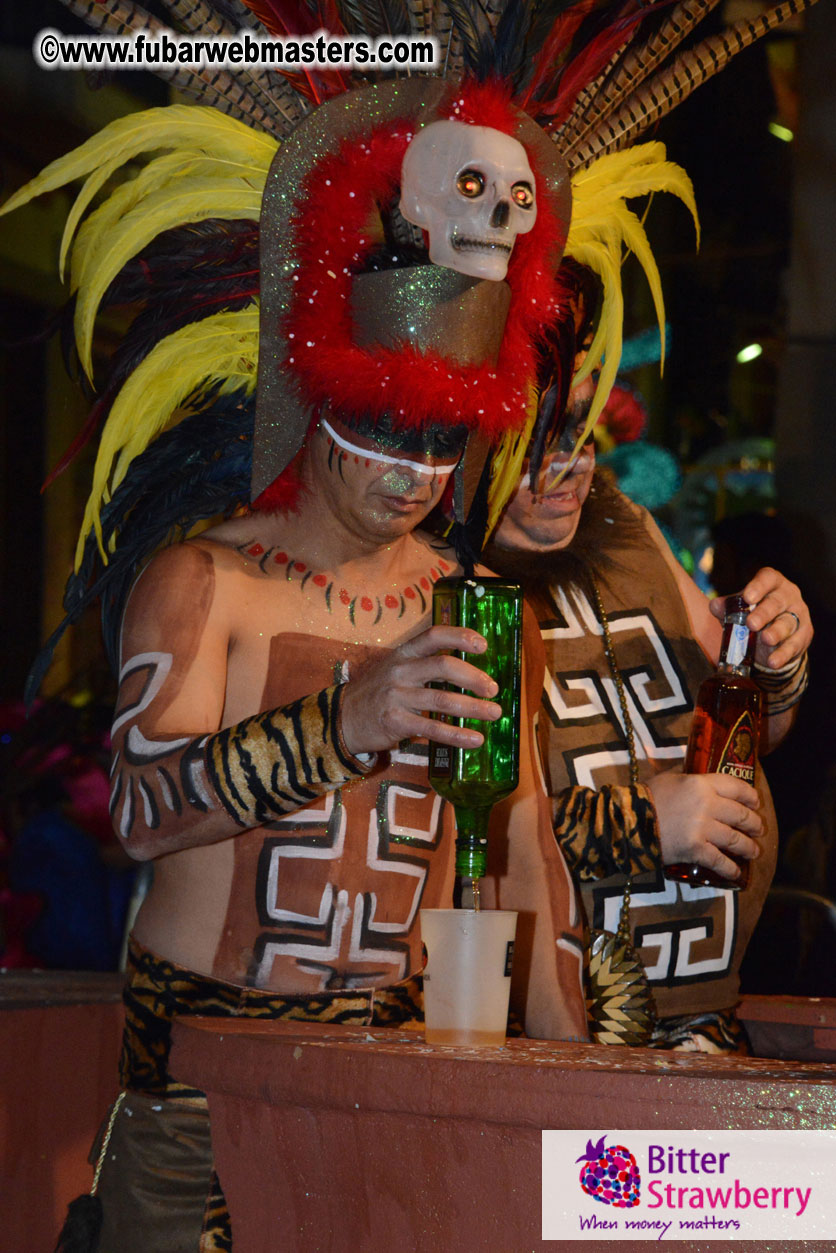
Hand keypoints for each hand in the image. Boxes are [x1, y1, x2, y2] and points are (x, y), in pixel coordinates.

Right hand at [339, 625, 501, 754]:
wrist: (342, 718)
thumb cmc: (378, 693)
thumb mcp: (396, 668)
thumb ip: (425, 665)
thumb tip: (469, 670)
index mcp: (403, 654)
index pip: (434, 635)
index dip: (460, 636)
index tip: (483, 645)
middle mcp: (400, 671)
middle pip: (444, 666)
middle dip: (474, 677)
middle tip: (494, 689)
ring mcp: (396, 696)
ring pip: (442, 699)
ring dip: (473, 707)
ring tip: (494, 713)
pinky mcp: (395, 722)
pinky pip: (432, 728)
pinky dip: (457, 735)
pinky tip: (475, 739)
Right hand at [647, 768, 762, 881]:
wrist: (628, 821)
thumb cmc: (648, 797)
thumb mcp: (669, 778)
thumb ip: (688, 776)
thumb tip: (699, 773)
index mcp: (701, 784)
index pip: (735, 787)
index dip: (750, 796)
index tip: (755, 803)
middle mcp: (707, 805)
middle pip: (740, 815)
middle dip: (753, 824)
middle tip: (757, 830)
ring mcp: (702, 828)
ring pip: (735, 839)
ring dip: (748, 847)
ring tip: (753, 851)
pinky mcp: (695, 849)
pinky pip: (719, 861)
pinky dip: (730, 868)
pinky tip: (736, 872)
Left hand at [709, 567, 811, 670]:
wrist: (777, 634)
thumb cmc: (755, 613)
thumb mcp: (741, 608)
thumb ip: (728, 607)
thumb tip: (715, 605)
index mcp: (772, 583)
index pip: (768, 578)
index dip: (758, 586)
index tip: (747, 597)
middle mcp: (788, 596)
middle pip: (776, 602)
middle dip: (764, 613)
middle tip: (751, 624)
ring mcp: (798, 615)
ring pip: (787, 623)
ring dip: (776, 632)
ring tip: (766, 639)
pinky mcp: (804, 634)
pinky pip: (794, 645)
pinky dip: (782, 654)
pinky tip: (773, 661)